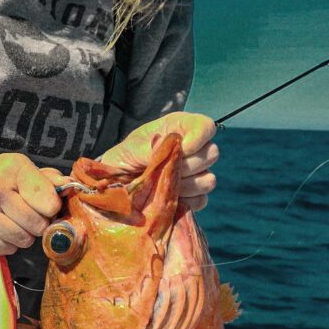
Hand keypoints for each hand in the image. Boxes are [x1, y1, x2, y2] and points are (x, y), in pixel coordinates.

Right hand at [0, 153, 63, 255]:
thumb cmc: (1, 176)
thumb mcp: (23, 168)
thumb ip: (48, 179)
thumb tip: (70, 186)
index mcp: (13, 169)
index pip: (48, 201)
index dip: (52, 208)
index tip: (47, 205)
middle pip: (36, 225)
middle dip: (39, 224)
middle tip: (31, 216)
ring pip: (21, 240)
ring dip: (24, 236)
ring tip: (16, 223)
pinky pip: (4, 249)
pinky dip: (8, 244)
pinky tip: (2, 230)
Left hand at [99, 112, 218, 211]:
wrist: (117, 184)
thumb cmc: (123, 159)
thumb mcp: (129, 150)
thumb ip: (148, 148)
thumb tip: (165, 148)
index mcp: (179, 129)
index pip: (206, 127)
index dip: (198, 138)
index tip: (179, 149)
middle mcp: (192, 148)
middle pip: (212, 154)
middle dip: (187, 165)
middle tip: (163, 169)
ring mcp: (196, 173)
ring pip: (208, 180)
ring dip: (185, 185)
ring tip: (162, 185)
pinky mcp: (194, 196)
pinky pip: (201, 200)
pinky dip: (185, 201)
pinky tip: (168, 198)